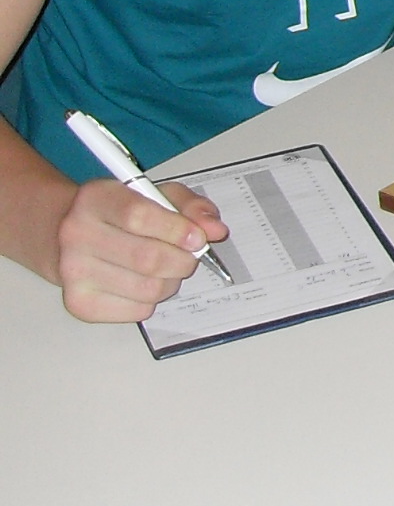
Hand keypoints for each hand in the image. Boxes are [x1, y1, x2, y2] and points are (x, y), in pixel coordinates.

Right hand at [55, 178, 228, 322]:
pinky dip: (153, 300)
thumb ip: (190, 206)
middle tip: (188, 257)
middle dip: (182, 260)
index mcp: (96, 199)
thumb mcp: (155, 194)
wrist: (67, 238)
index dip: (177, 230)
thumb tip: (213, 230)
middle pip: (147, 258)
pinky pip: (138, 310)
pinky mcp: (79, 303)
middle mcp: (77, 235)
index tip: (198, 238)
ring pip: (148, 289)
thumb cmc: (119, 213)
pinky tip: (143, 282)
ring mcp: (73, 272)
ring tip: (165, 268)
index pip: (139, 217)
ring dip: (171, 281)